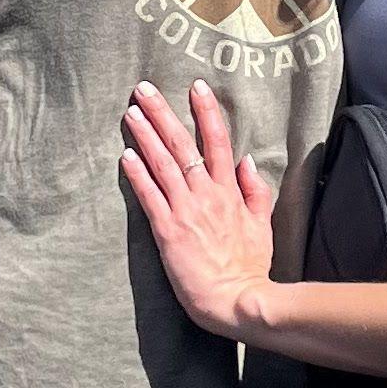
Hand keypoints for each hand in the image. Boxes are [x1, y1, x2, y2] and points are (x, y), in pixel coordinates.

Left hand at [119, 81, 281, 343]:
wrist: (237, 300)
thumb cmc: (249, 267)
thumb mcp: (262, 226)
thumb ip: (254, 191)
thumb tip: (247, 160)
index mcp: (230, 191)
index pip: (218, 142)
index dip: (207, 112)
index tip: (196, 87)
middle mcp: (207, 194)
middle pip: (184, 145)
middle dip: (163, 114)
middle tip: (143, 88)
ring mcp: (186, 211)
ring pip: (163, 164)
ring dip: (145, 136)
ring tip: (130, 112)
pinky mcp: (168, 231)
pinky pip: (149, 196)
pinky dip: (137, 174)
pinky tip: (124, 155)